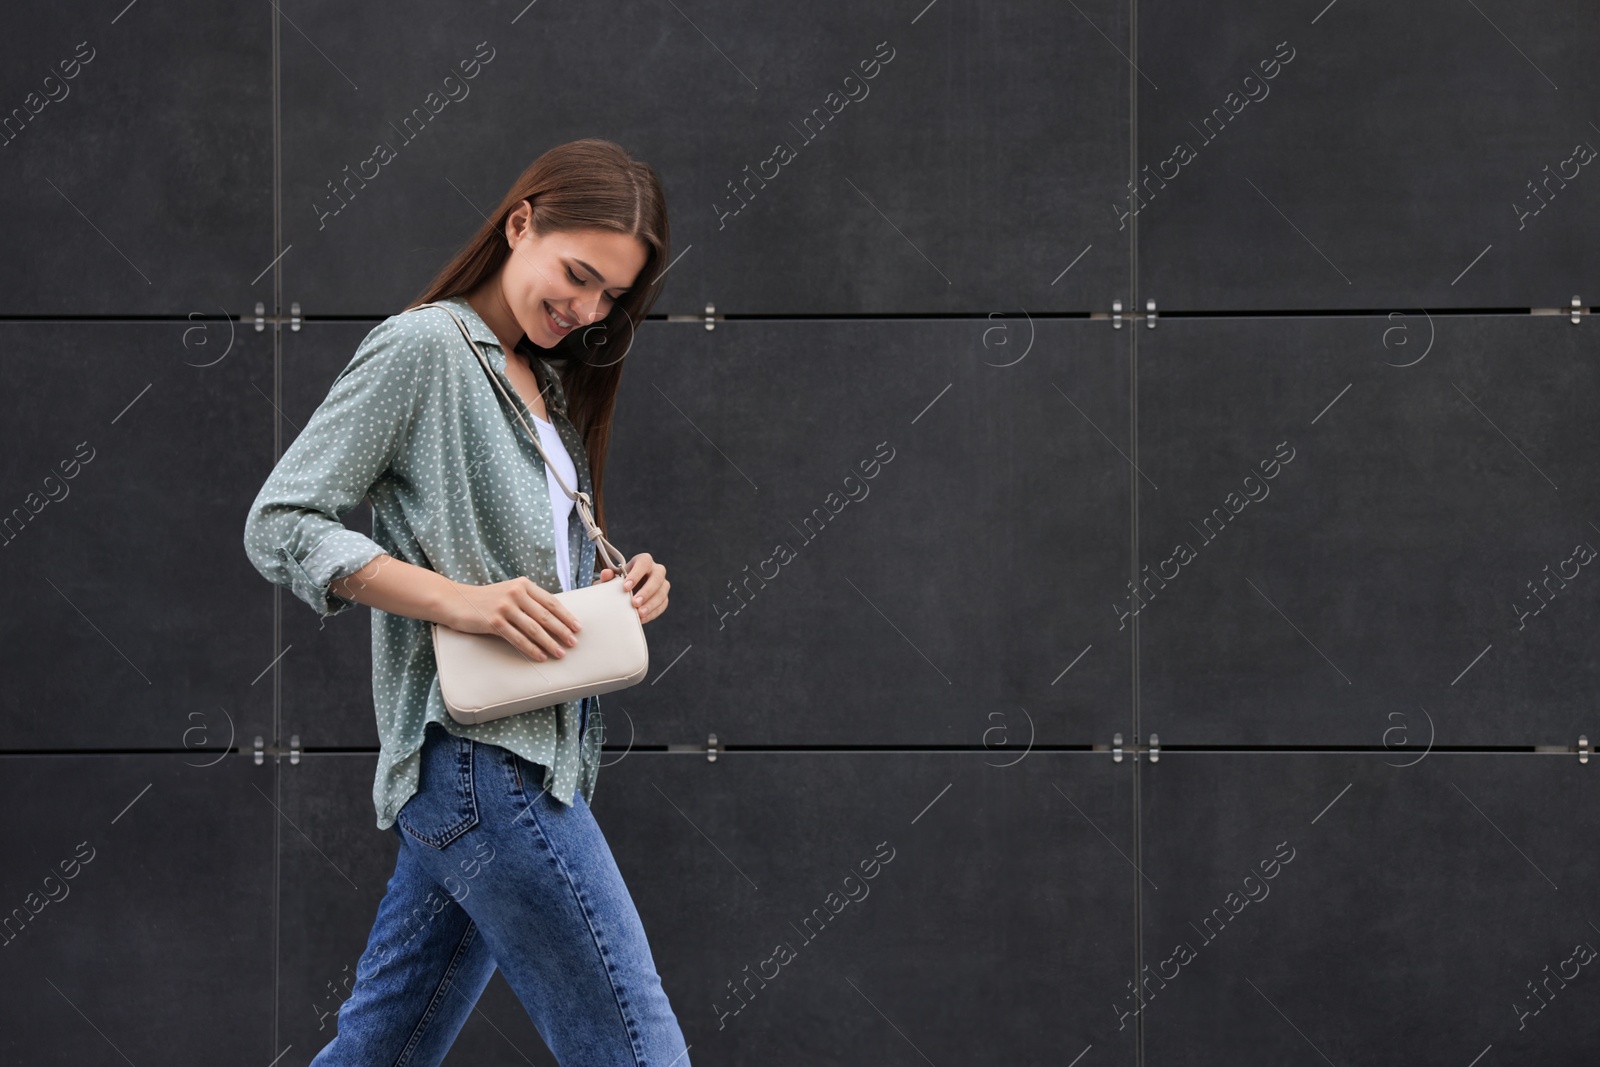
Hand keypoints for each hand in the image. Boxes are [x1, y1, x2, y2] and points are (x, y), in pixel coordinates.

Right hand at [442, 576, 581, 662]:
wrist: (455, 600)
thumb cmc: (486, 599)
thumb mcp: (509, 593)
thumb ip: (528, 601)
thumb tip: (553, 619)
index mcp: (523, 585)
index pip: (551, 602)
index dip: (566, 616)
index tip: (578, 627)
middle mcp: (516, 593)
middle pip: (545, 616)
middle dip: (562, 631)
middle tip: (574, 643)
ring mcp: (505, 607)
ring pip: (533, 629)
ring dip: (549, 643)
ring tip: (560, 653)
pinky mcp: (494, 621)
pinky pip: (517, 638)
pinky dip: (531, 649)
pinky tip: (540, 656)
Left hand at [595, 552, 668, 623]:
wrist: (624, 592)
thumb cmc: (619, 582)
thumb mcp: (611, 579)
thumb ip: (608, 576)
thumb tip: (605, 574)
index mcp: (643, 561)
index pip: (644, 563)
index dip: (636, 574)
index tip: (625, 587)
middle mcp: (656, 570)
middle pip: (657, 577)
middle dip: (647, 591)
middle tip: (635, 603)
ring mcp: (662, 584)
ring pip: (662, 592)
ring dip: (651, 604)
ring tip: (639, 613)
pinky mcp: (664, 598)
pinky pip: (663, 604)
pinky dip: (653, 612)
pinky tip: (643, 618)